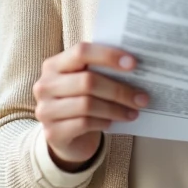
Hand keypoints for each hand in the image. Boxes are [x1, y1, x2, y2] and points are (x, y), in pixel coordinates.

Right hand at [33, 42, 148, 170]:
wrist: (64, 135)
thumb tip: (135, 66)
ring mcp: (45, 110)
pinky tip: (113, 122)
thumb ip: (101, 70)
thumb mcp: (85, 81)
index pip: (81, 52)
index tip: (134, 64)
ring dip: (115, 109)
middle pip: (87, 81)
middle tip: (142, 98)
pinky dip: (103, 122)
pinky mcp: (52, 132)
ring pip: (87, 104)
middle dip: (119, 90)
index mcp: (54, 65)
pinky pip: (84, 123)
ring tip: (133, 112)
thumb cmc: (80, 100)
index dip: (108, 55)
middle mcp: (45, 85)